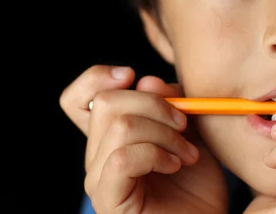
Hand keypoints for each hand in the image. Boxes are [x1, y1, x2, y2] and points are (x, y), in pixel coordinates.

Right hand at [59, 65, 227, 213]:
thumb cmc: (198, 182)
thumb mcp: (190, 131)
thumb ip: (171, 103)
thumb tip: (146, 80)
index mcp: (110, 137)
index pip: (77, 100)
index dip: (96, 78)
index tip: (132, 75)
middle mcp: (98, 156)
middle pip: (105, 102)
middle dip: (154, 103)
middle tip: (184, 124)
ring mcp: (99, 180)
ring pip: (119, 127)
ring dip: (164, 133)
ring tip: (187, 153)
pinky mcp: (108, 200)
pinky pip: (122, 158)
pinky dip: (156, 154)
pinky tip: (175, 166)